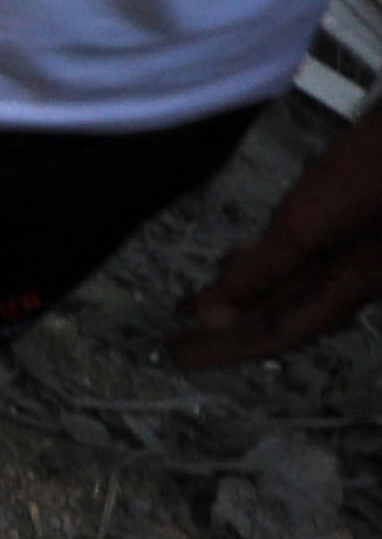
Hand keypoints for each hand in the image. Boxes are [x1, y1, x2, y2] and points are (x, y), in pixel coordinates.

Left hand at [169, 115, 381, 368]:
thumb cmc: (366, 180)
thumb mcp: (304, 231)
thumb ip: (260, 274)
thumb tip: (212, 317)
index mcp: (343, 291)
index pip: (276, 335)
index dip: (225, 349)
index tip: (179, 357)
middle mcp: (347, 279)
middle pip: (278, 315)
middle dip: (226, 329)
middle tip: (175, 340)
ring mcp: (346, 250)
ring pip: (283, 286)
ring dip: (239, 296)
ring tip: (192, 302)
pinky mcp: (340, 221)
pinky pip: (291, 258)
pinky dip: (259, 264)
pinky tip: (237, 257)